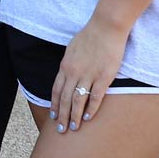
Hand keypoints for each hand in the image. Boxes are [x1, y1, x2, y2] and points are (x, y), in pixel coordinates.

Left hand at [51, 17, 127, 133]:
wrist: (106, 27)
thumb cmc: (90, 36)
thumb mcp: (72, 49)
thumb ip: (69, 63)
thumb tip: (66, 74)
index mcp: (65, 66)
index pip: (56, 90)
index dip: (54, 104)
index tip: (52, 116)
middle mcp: (74, 72)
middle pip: (64, 98)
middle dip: (61, 115)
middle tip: (60, 130)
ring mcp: (88, 75)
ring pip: (77, 100)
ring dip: (74, 115)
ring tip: (73, 127)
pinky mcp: (104, 77)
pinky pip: (95, 96)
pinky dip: (91, 108)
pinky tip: (87, 117)